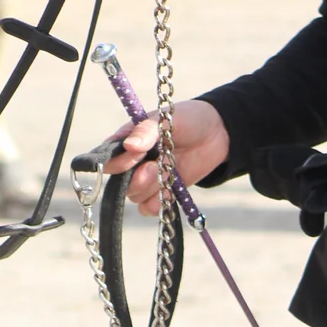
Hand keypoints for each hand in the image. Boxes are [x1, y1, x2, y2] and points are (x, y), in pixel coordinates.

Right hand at [102, 99, 229, 215]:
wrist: (217, 134)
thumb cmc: (187, 119)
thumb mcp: (167, 119)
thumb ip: (147, 131)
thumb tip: (129, 146)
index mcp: (128, 138)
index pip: (109, 156)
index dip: (116, 162)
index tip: (134, 157)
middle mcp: (133, 160)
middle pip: (120, 182)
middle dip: (137, 178)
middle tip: (154, 168)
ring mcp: (147, 177)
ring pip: (135, 196)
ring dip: (151, 189)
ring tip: (168, 173)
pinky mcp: (162, 191)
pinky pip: (149, 207)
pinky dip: (158, 203)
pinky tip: (170, 190)